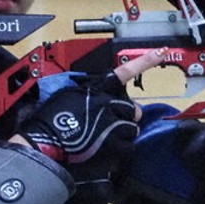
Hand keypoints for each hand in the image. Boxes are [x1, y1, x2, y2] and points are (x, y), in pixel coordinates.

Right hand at [17, 49, 166, 183]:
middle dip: (126, 117)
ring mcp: (111, 122)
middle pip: (132, 109)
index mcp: (95, 89)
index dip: (144, 62)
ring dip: (122, 134)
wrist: (44, 142)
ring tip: (105, 139)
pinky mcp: (113, 142)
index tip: (161, 52)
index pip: (124, 72)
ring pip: (131, 128)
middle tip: (113, 125)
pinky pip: (128, 145)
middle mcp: (106, 103)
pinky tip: (106, 151)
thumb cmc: (50, 120)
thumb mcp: (67, 96)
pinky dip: (120, 150)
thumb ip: (88, 94)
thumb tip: (99, 97)